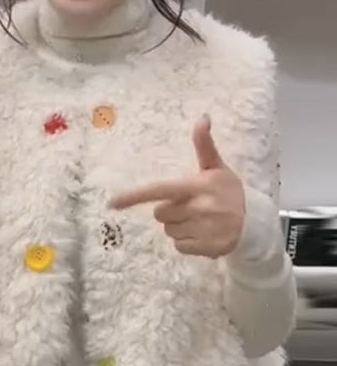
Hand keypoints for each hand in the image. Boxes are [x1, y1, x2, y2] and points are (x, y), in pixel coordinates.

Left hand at [109, 115, 245, 258]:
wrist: (253, 223)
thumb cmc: (228, 192)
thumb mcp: (216, 168)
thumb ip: (204, 146)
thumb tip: (202, 117)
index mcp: (198, 186)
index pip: (160, 190)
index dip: (135, 196)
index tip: (113, 202)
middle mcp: (199, 208)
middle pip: (160, 213)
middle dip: (169, 210)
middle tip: (189, 206)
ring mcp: (202, 230)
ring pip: (168, 230)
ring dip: (178, 226)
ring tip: (198, 220)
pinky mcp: (204, 248)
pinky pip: (178, 245)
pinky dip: (186, 241)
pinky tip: (201, 233)